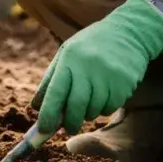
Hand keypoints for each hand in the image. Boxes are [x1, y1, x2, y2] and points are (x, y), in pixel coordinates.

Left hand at [31, 0, 162, 134]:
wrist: (128, 31)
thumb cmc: (90, 45)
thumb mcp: (66, 54)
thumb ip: (50, 80)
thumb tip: (35, 107)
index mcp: (70, 58)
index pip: (55, 92)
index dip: (49, 114)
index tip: (44, 130)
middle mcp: (88, 66)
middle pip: (76, 106)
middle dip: (70, 123)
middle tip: (69, 128)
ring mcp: (108, 75)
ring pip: (94, 110)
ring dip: (88, 114)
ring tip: (89, 101)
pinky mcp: (125, 83)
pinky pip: (110, 108)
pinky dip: (104, 108)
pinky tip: (104, 95)